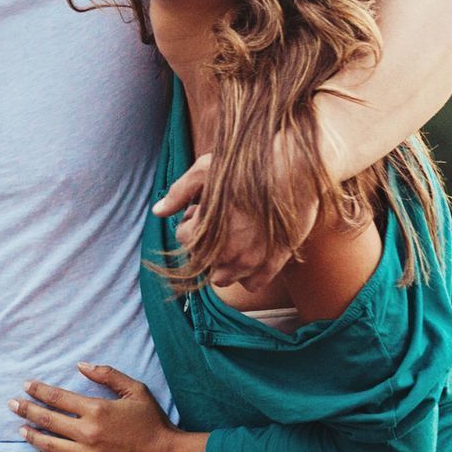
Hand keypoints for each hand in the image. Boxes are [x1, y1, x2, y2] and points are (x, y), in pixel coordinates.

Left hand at [9, 364, 204, 451]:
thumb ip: (107, 375)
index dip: (38, 391)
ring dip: (32, 436)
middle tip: (12, 404)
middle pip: (47, 420)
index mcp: (96, 410)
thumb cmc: (153, 423)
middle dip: (27, 410)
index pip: (57, 398)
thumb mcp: (135, 390)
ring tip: (22, 429)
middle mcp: (88, 433)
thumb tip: (81, 365)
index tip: (26, 386)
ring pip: (50, 446)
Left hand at [152, 151, 317, 290]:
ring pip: (223, 279)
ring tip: (235, 238)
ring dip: (223, 263)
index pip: (183, 238)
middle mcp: (222, 251)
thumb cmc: (246, 165)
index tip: (203, 209)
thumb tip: (157, 212)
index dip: (191, 221)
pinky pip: (253, 285)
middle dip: (205, 243)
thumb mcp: (204, 170)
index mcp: (203, 230)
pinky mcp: (274, 263)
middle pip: (200, 261)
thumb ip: (178, 193)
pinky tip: (253, 253)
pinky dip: (248, 275)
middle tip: (220, 221)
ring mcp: (249, 260)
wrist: (293, 168)